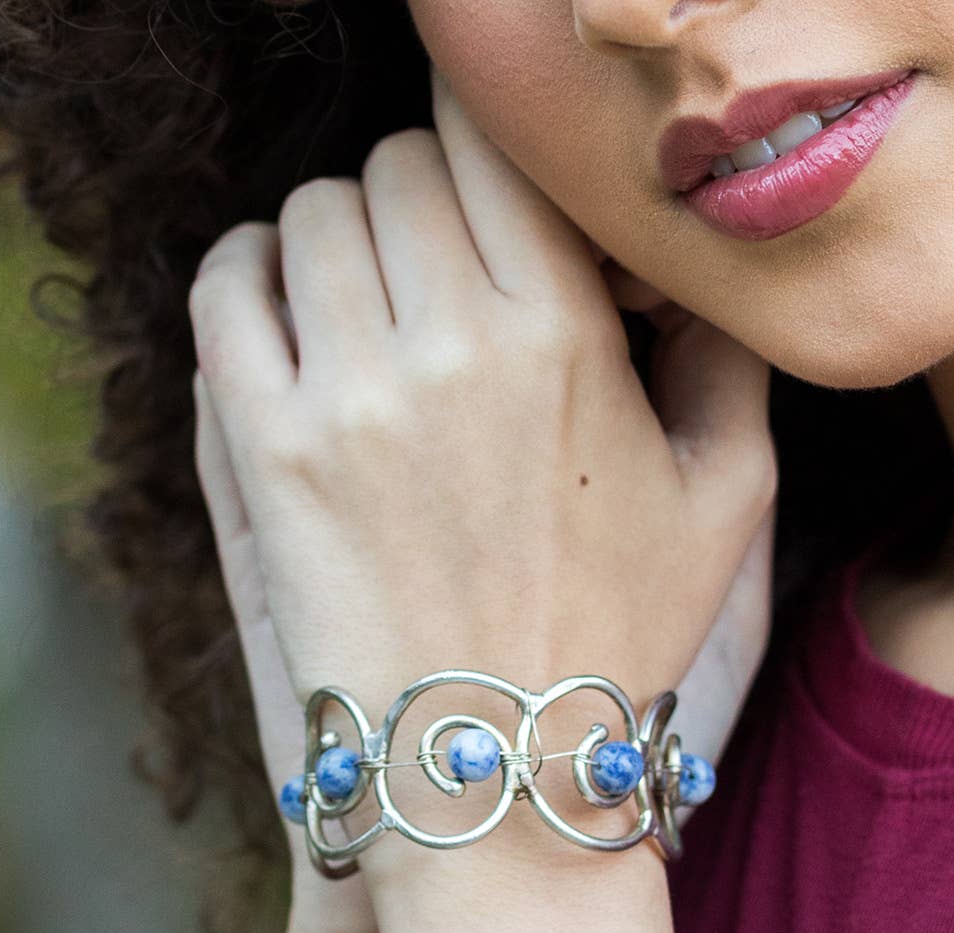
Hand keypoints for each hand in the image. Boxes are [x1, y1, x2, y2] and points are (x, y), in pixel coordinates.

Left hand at [187, 62, 776, 892]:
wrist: (492, 772)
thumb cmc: (616, 640)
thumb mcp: (729, 500)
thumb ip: (728, 355)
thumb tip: (689, 262)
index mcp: (563, 334)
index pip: (493, 141)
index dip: (490, 139)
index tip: (493, 176)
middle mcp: (447, 344)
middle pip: (397, 168)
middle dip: (423, 195)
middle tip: (441, 260)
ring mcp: (345, 397)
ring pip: (310, 215)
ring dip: (339, 232)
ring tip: (366, 288)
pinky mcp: (267, 453)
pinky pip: (223, 292)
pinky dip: (243, 269)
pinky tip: (276, 295)